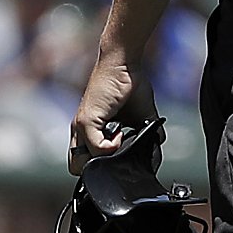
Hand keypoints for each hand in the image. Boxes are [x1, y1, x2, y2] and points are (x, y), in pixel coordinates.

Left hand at [69, 51, 155, 172]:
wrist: (123, 64)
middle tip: (116, 154)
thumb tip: (156, 149)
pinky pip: (97, 148)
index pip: (81, 162)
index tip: (116, 159)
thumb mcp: (137, 117)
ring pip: (81, 163)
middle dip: (98, 168)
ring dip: (104, 159)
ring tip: (120, 142)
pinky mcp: (86, 120)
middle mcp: (79, 130)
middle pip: (76, 168)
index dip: (97, 166)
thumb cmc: (128, 85)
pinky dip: (113, 147)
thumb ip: (143, 135)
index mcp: (88, 131)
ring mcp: (80, 126)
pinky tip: (122, 133)